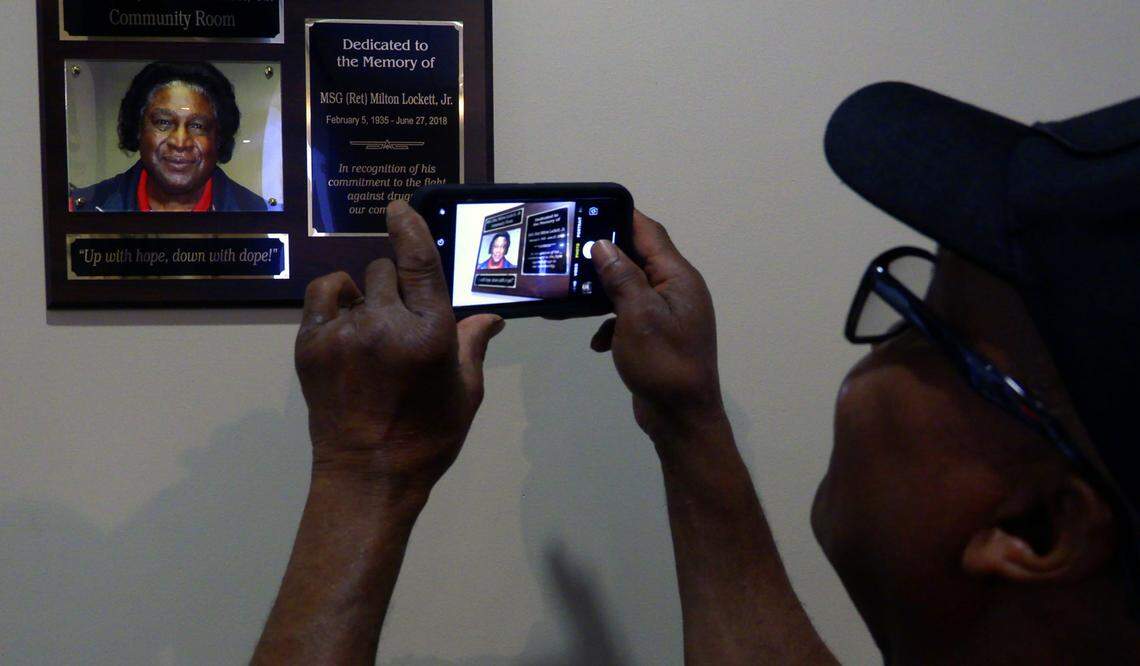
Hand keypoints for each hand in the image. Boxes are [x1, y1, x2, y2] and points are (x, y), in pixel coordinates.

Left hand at [294, 200, 504, 496]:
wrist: (369, 475)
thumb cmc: (428, 437)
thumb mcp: (465, 391)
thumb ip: (473, 346)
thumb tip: (491, 318)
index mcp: (431, 333)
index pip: (418, 261)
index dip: (408, 226)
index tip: (397, 207)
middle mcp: (386, 324)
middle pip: (385, 270)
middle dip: (395, 285)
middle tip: (399, 317)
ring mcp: (344, 332)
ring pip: (354, 283)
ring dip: (365, 295)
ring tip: (369, 326)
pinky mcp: (311, 344)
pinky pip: (322, 297)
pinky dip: (335, 300)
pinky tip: (344, 319)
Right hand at [590, 210, 723, 441]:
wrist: (681, 418)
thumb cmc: (663, 363)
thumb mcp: (637, 315)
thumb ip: (621, 277)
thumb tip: (603, 244)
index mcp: (679, 278)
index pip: (649, 233)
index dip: (621, 217)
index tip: (590, 208)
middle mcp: (677, 291)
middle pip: (637, 259)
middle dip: (604, 258)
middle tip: (569, 252)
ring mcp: (669, 315)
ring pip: (629, 290)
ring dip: (603, 294)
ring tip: (570, 294)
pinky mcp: (658, 337)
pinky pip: (630, 317)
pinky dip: (611, 324)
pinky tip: (597, 342)